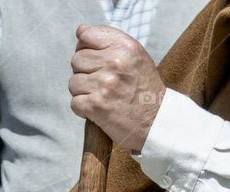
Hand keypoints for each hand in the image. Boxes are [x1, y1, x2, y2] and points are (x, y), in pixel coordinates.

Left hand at [69, 25, 164, 151]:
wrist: (156, 121)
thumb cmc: (144, 88)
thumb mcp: (134, 57)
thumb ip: (109, 42)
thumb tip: (80, 31)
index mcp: (125, 47)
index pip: (86, 36)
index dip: (84, 48)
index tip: (93, 59)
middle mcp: (115, 63)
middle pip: (77, 60)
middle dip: (84, 72)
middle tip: (101, 83)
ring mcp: (105, 85)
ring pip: (74, 82)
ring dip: (83, 92)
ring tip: (101, 96)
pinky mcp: (96, 106)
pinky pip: (75, 103)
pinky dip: (83, 109)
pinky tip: (97, 109)